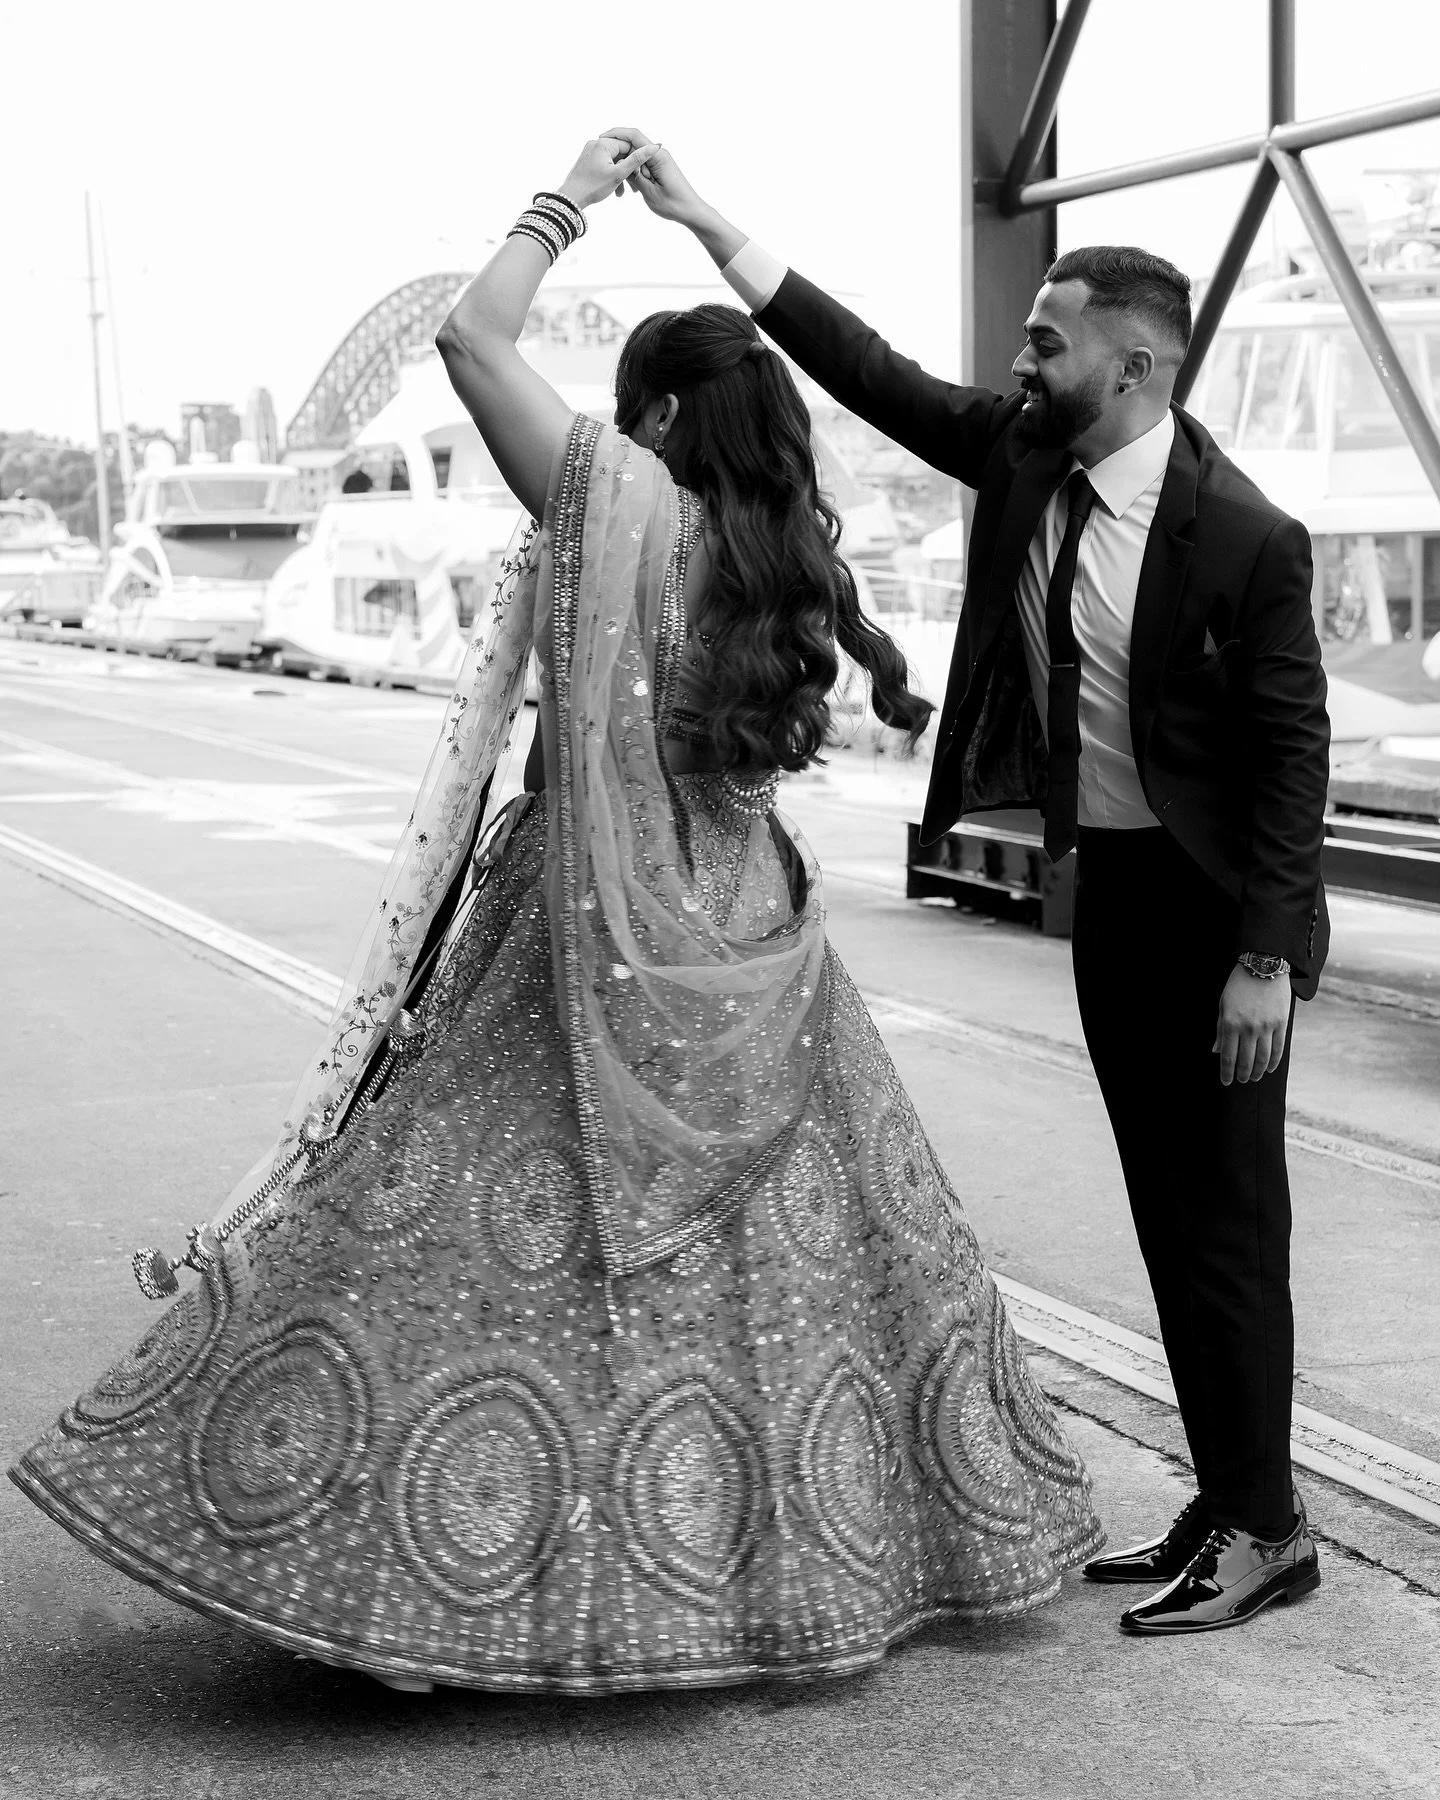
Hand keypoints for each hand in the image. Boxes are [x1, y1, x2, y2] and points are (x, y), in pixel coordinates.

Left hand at [555, 134, 656, 210]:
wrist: (571, 198)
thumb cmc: (593, 187)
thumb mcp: (619, 174)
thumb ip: (637, 159)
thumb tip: (655, 146)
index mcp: (603, 143)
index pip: (628, 145)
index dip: (636, 160)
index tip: (640, 175)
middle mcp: (595, 143)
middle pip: (620, 153)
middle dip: (627, 170)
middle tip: (633, 188)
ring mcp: (590, 151)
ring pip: (613, 161)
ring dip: (619, 175)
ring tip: (622, 192)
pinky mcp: (587, 160)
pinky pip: (604, 164)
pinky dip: (610, 175)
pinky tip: (613, 189)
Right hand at [602, 126, 708, 225]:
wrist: (691, 211)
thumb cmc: (674, 204)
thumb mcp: (649, 192)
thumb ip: (634, 176)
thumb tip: (621, 164)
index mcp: (657, 156)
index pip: (634, 136)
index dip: (616, 134)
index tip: (601, 139)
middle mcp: (659, 154)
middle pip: (633, 146)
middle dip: (620, 157)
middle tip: (610, 172)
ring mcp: (660, 161)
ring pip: (636, 158)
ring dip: (628, 170)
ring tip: (624, 189)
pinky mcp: (660, 168)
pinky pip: (643, 166)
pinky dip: (635, 175)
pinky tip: (634, 190)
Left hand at [1212, 964, 1291, 1086]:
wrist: (1263, 966)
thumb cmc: (1238, 985)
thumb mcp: (1223, 1005)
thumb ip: (1221, 1029)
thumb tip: (1217, 1051)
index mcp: (1230, 1023)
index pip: (1228, 1056)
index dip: (1226, 1072)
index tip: (1226, 1082)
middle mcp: (1248, 1028)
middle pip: (1245, 1061)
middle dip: (1241, 1075)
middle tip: (1240, 1080)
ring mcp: (1266, 1026)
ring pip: (1263, 1058)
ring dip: (1257, 1071)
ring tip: (1253, 1077)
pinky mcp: (1281, 1023)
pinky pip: (1278, 1048)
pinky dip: (1273, 1062)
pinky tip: (1268, 1068)